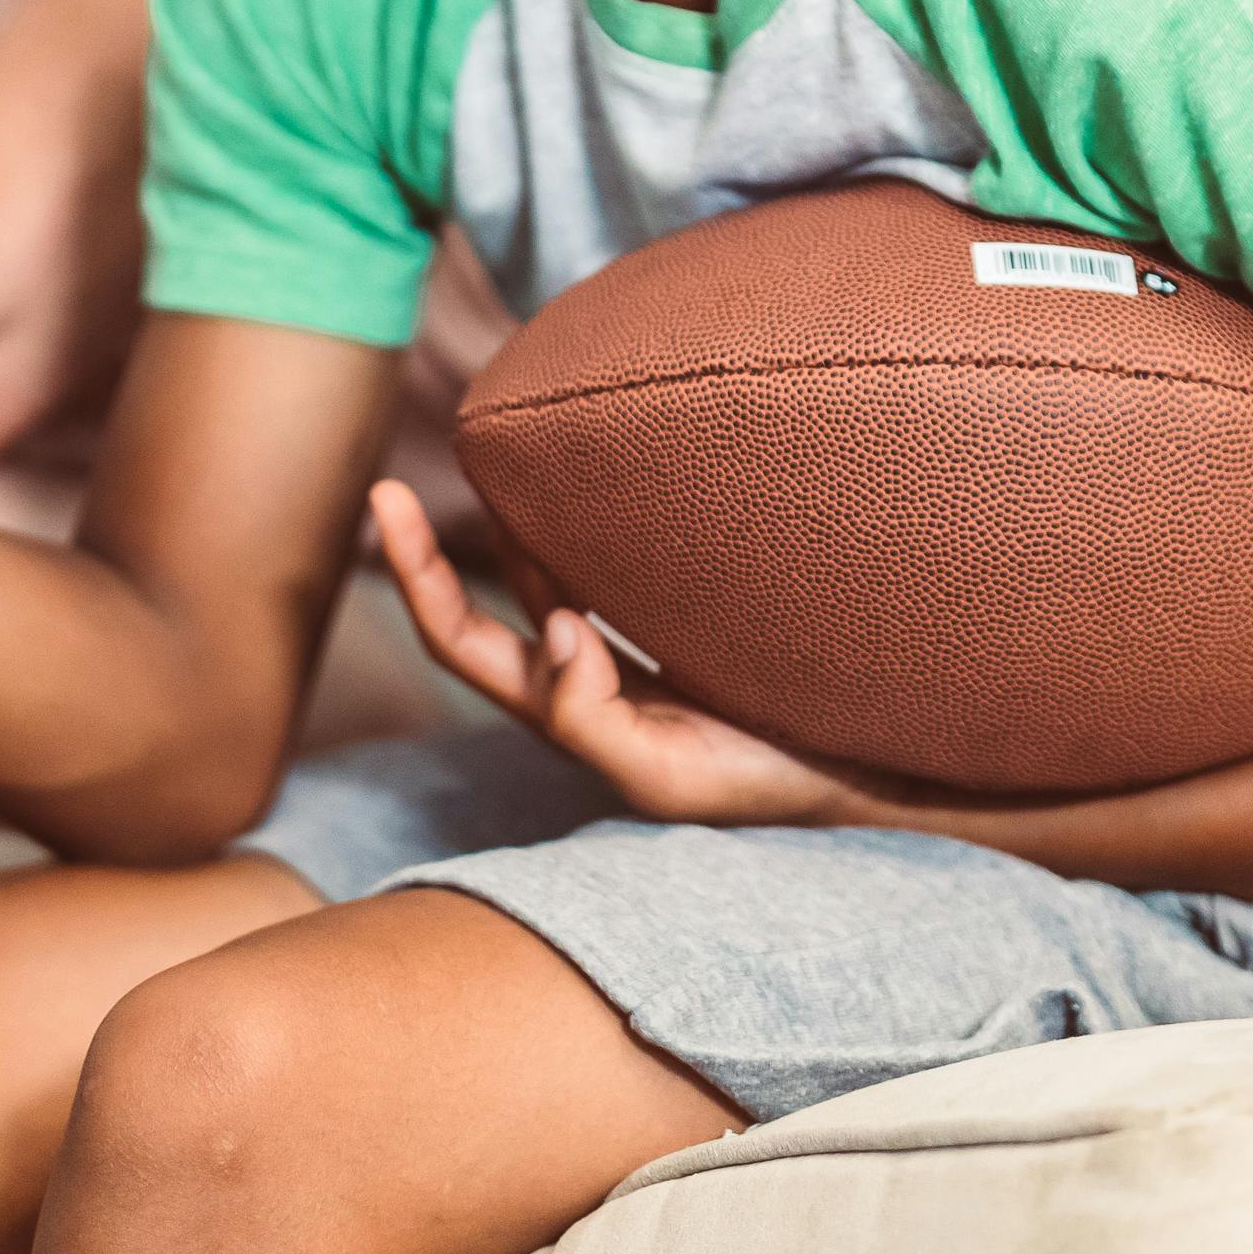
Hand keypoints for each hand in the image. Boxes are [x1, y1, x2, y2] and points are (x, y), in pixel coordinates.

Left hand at [369, 485, 865, 830]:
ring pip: (539, 591)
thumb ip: (588, 718)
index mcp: (570, 719)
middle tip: (388, 485)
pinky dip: (573, 535)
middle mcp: (586, 687)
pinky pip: (601, 577)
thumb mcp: (663, 774)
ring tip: (478, 469)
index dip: (418, 575)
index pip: (464, 644)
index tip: (387, 496)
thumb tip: (547, 630)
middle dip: (427, 556)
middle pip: (479, 620)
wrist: (864, 776)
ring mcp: (629, 660)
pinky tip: (581, 489)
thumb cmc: (762, 784)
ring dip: (499, 538)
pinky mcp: (679, 631)